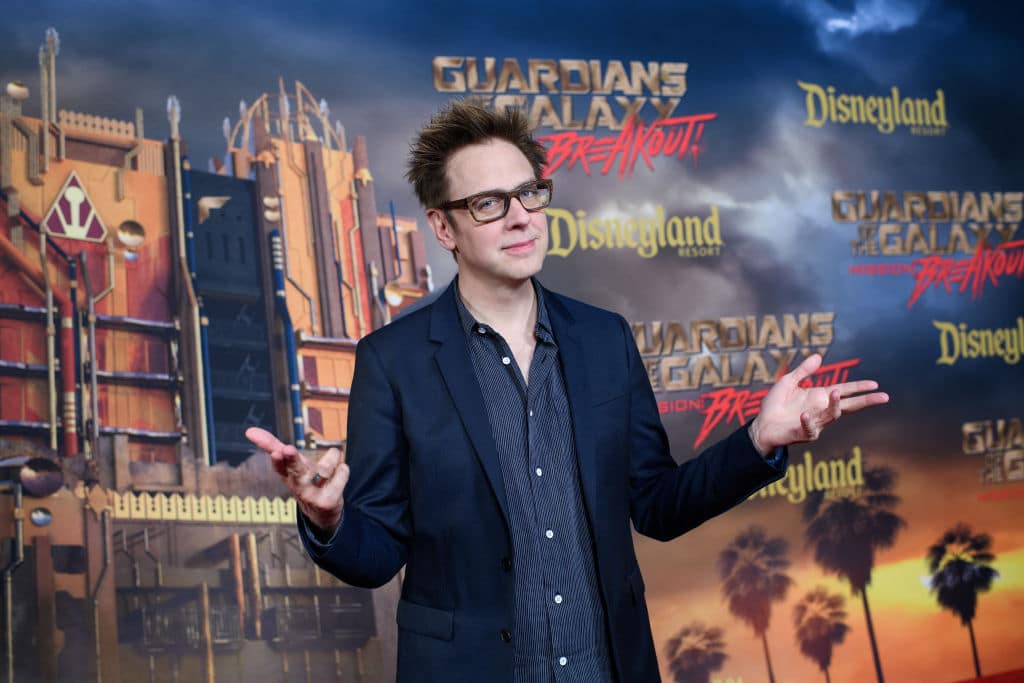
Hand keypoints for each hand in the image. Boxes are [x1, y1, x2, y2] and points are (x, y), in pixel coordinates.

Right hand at [245, 427, 348, 535]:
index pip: (279, 463)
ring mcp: (312, 495)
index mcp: (286, 474)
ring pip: (323, 470)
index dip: (278, 458)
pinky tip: (339, 473)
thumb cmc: (305, 481)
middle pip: (295, 469)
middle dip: (291, 459)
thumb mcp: (291, 464)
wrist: (321, 514)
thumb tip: (250, 431)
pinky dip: (343, 470)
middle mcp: (297, 485)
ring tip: (332, 459)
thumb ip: (274, 446)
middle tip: (286, 449)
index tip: (276, 452)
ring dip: (330, 460)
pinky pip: (341, 473)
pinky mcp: (328, 502)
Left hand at [748, 353, 888, 454]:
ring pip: (831, 415)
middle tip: (883, 397)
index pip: (845, 391)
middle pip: (848, 406)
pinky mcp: (803, 433)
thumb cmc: (776, 405)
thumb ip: (803, 371)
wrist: (762, 424)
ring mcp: (815, 423)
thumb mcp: (788, 382)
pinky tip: (805, 414)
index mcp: (820, 397)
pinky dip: (808, 421)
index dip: (859, 387)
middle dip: (865, 401)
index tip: (875, 384)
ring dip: (835, 404)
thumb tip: (818, 356)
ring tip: (836, 392)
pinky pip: (809, 428)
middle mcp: (821, 410)